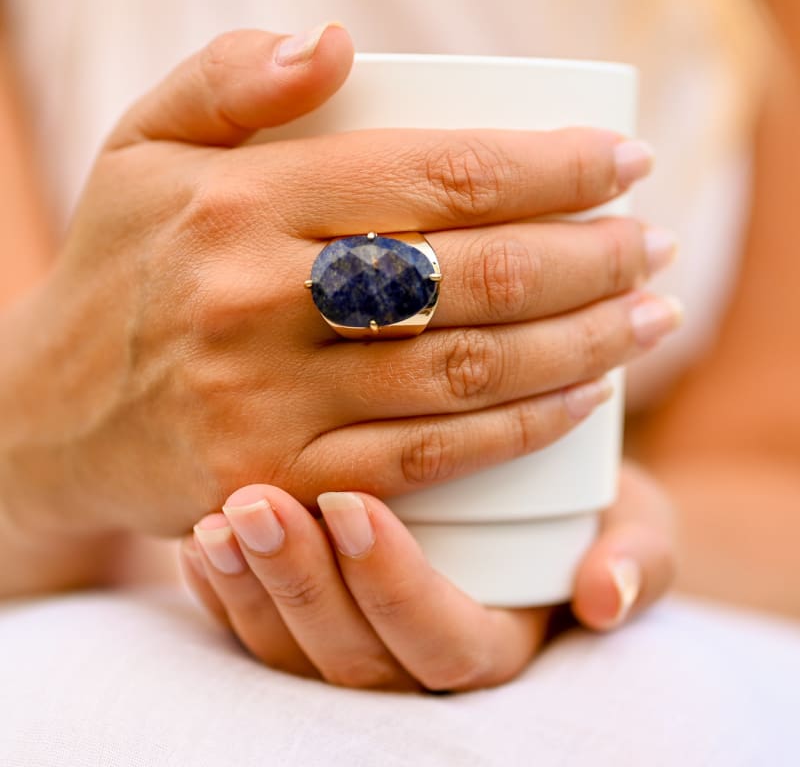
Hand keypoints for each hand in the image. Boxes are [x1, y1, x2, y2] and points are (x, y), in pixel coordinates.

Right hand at [1, 25, 678, 538]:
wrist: (44, 416)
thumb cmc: (117, 274)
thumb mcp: (140, 150)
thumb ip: (229, 78)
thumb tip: (336, 42)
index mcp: (234, 201)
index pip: (438, 173)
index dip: (553, 166)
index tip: (627, 163)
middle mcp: (255, 300)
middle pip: (475, 275)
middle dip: (594, 258)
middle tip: (655, 248)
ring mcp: (269, 402)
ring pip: (468, 373)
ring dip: (586, 344)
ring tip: (651, 320)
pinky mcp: (282, 481)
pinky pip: (431, 459)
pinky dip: (523, 427)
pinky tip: (585, 397)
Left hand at [182, 462, 674, 690]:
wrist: (523, 483)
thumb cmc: (578, 498)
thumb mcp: (632, 516)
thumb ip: (638, 553)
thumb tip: (605, 596)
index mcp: (496, 643)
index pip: (442, 643)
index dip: (394, 584)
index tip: (353, 503)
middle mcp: (418, 659)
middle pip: (352, 656)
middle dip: (302, 586)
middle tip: (257, 506)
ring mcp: (358, 644)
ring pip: (292, 655)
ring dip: (250, 590)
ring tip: (220, 518)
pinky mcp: (312, 621)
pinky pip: (253, 633)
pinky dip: (220, 595)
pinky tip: (197, 539)